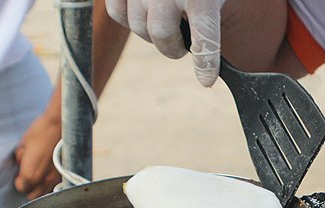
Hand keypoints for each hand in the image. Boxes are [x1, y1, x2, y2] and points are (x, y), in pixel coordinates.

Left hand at [14, 113, 61, 199]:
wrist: (62, 126)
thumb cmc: (40, 132)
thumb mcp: (23, 144)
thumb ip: (20, 159)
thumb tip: (21, 163)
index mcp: (30, 174)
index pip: (20, 188)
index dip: (18, 181)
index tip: (19, 174)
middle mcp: (43, 180)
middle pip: (32, 196)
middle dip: (29, 187)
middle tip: (28, 175)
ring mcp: (55, 179)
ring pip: (44, 193)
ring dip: (40, 187)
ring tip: (39, 175)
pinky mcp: (64, 174)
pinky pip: (54, 186)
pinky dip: (49, 183)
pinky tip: (48, 173)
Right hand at [106, 0, 223, 86]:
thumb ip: (207, 14)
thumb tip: (205, 49)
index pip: (205, 37)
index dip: (206, 62)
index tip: (207, 79)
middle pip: (161, 35)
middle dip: (172, 49)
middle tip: (181, 49)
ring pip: (138, 26)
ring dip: (151, 34)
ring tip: (164, 26)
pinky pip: (117, 12)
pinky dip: (128, 19)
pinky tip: (142, 14)